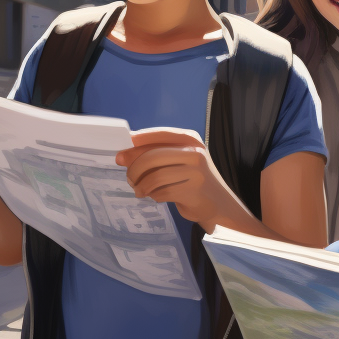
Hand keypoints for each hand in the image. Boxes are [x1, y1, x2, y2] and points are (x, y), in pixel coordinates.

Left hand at [116, 128, 241, 232]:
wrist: (218, 203)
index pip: (158, 135)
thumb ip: (155, 154)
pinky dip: (153, 195)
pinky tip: (154, 196)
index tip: (120, 152)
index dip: (137, 142)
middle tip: (129, 178)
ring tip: (139, 190)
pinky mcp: (193, 191)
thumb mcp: (177, 160)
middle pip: (153, 156)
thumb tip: (123, 155)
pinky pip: (162, 192)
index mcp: (190, 138)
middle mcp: (195, 152)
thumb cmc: (192, 179)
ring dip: (141, 185)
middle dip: (134, 168)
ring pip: (155, 176)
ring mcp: (196, 172)